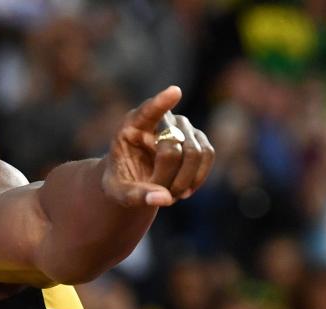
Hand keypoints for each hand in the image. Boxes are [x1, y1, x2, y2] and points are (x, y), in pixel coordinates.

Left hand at [102, 86, 214, 207]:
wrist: (132, 177)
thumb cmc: (120, 181)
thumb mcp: (118, 192)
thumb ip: (135, 195)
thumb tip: (164, 199)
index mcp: (131, 125)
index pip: (148, 111)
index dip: (161, 103)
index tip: (174, 92)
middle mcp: (159, 120)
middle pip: (172, 147)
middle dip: (167, 178)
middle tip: (161, 196)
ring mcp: (181, 126)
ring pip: (195, 152)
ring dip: (185, 180)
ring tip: (171, 196)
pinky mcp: (197, 137)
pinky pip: (207, 154)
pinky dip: (198, 177)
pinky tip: (185, 190)